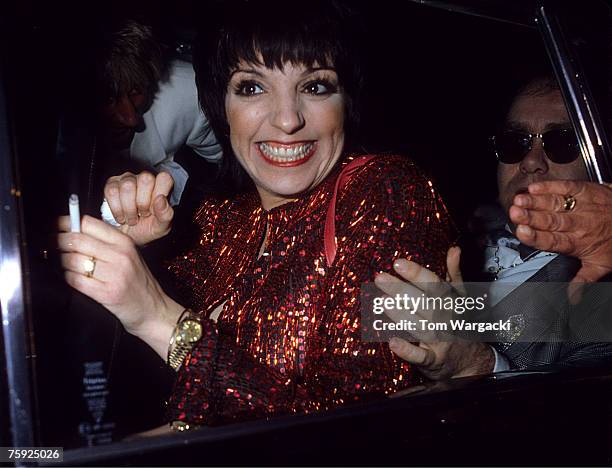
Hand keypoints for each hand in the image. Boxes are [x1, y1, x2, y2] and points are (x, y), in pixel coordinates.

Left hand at [58, 215, 182, 357]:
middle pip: (77, 240)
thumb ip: (105, 242)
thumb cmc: (138, 283)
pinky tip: (70, 277)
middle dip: (57, 241)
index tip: (56, 225)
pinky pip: (75, 280)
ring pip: (72, 260)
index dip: (66, 222)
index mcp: (124, 242)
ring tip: (61, 264)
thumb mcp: (129, 255)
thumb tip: (72, 230)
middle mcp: (120, 255)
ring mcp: (114, 274)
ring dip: (61, 262)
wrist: (153, 310)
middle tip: (50, 244)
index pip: (88, 223)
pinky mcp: (107, 293)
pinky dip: (67, 278)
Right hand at [104, 171, 174, 245]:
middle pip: (146, 179)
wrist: (126, 238)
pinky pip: (112, 191)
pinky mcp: (111, 184)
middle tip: (142, 214)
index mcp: (161, 187)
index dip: (160, 193)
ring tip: (131, 218)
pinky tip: (121, 215)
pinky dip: (116, 209)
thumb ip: (166, 214)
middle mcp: (145, 179)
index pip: (164, 178)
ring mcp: (127, 180)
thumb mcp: (161, 227)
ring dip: (128, 208)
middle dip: (143, 202)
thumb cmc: (146, 229)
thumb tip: (161, 198)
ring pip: (128, 186)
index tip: (155, 208)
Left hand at [374, 247, 493, 379]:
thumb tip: (454, 249)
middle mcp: (446, 320)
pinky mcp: (433, 361)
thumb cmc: (457, 322)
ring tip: (382, 302)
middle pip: (424, 303)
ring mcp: (440, 341)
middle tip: (380, 278)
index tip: (397, 263)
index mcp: (451, 302)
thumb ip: (454, 273)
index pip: (434, 285)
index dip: (417, 273)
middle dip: (401, 290)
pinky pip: (421, 357)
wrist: (470, 361)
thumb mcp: (459, 298)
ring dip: (402, 315)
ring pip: (421, 326)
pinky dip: (407, 351)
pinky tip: (392, 342)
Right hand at [510, 180, 611, 293]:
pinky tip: (534, 187)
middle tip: (514, 213)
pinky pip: (565, 187)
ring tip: (519, 199)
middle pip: (551, 221)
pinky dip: (549, 186)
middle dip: (530, 217)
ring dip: (535, 201)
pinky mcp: (585, 190)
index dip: (536, 236)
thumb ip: (583, 280)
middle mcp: (578, 224)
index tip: (520, 232)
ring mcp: (581, 206)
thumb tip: (571, 298)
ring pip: (555, 204)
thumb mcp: (602, 264)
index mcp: (578, 243)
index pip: (553, 241)